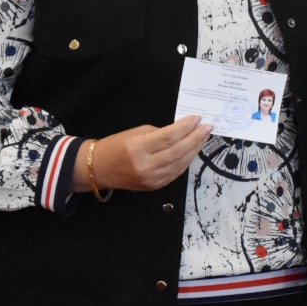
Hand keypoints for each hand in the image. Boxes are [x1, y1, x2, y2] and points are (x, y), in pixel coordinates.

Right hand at [80, 116, 212, 191]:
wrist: (99, 169)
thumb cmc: (116, 145)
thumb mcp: (136, 133)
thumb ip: (159, 133)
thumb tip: (182, 130)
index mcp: (138, 148)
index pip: (169, 137)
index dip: (186, 128)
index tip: (198, 119)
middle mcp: (146, 166)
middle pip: (178, 151)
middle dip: (196, 138)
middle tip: (207, 128)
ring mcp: (151, 179)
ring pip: (180, 164)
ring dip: (194, 150)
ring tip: (203, 138)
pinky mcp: (154, 186)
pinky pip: (175, 173)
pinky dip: (186, 161)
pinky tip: (193, 151)